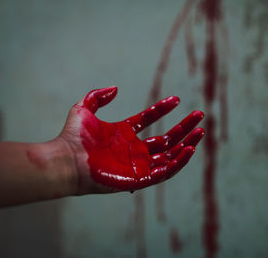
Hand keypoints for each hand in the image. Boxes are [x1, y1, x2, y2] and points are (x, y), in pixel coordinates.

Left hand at [58, 86, 203, 193]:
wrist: (67, 160)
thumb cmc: (72, 138)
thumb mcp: (83, 110)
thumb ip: (98, 96)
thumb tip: (116, 88)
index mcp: (124, 134)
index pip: (150, 120)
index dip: (163, 109)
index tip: (176, 99)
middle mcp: (134, 150)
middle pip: (167, 139)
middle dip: (184, 127)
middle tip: (199, 115)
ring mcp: (138, 165)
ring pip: (170, 156)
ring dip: (187, 145)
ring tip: (200, 132)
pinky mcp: (140, 178)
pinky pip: (165, 171)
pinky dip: (179, 161)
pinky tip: (190, 149)